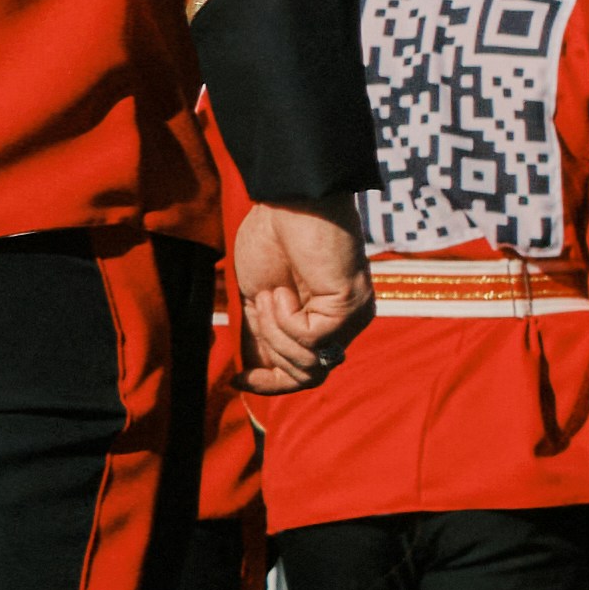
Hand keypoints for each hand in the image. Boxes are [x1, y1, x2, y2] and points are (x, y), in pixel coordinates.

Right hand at [227, 203, 361, 391]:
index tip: (236, 381)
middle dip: (269, 352)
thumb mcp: (258, 300)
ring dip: (273, 331)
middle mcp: (342, 326)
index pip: (304, 375)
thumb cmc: (273, 241)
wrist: (289, 204)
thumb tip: (249, 375)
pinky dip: (284, 318)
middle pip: (307, 376)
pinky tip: (282, 290)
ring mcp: (352, 318)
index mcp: (319, 323)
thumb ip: (261, 337)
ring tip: (271, 294)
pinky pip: (309, 338)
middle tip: (259, 308)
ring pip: (307, 362)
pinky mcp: (352, 307)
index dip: (270, 385)